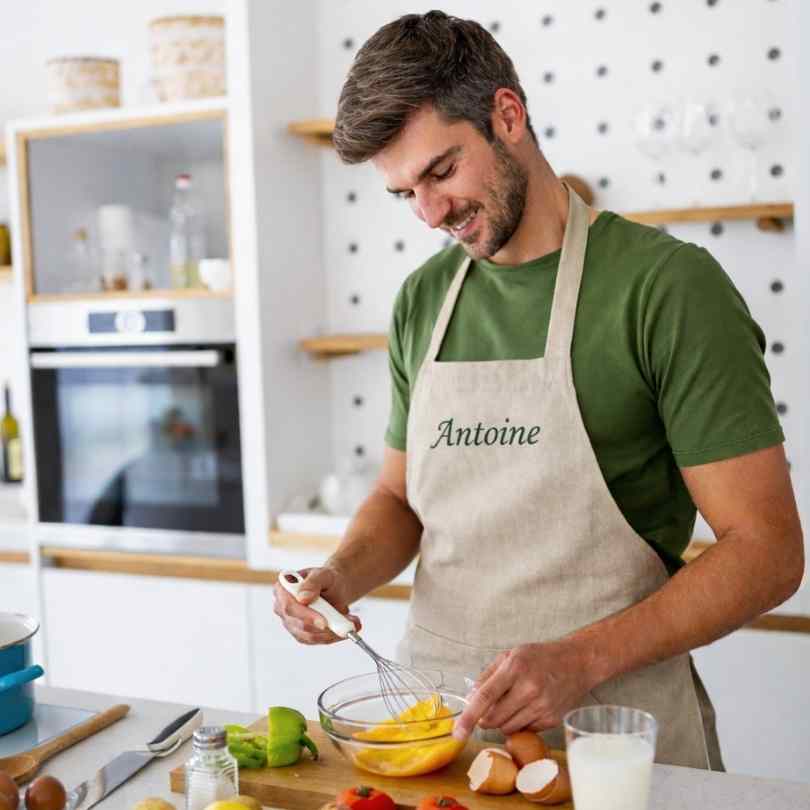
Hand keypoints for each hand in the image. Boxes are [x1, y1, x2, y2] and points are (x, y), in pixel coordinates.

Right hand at [272, 565, 360, 644]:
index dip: (306, 616)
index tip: (324, 622)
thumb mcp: (323, 574)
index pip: (289, 607)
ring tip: (351, 622)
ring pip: (309, 636)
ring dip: (332, 632)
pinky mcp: (301, 634)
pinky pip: (317, 640)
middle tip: (345, 625)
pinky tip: (344, 628)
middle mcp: (282, 608)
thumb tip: (303, 598)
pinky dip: (333, 636)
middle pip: (298, 625)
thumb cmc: (326, 579)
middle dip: (324, 627)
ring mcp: (291, 623)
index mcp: (283, 589)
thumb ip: (313, 583)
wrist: (335, 588)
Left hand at [453, 639, 594, 739]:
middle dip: (484, 718)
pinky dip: (519, 722)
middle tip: (489, 706)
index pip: (485, 697)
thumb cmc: (540, 656)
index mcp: (515, 668)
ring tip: (512, 702)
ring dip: (502, 721)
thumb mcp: (510, 655)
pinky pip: (524, 730)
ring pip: (507, 728)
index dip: (468, 716)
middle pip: (494, 718)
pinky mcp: (551, 719)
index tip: (457, 732)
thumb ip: (487, 676)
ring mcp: (542, 706)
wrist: (577, 662)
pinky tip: (527, 706)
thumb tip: (470, 699)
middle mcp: (529, 689)